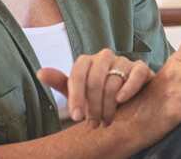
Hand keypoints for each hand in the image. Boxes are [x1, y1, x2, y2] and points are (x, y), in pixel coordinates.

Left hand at [37, 50, 153, 127]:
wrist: (126, 99)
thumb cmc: (97, 96)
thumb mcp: (77, 92)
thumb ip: (60, 83)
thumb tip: (40, 73)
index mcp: (87, 61)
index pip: (78, 74)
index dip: (76, 96)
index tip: (76, 117)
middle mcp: (104, 56)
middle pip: (95, 79)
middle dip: (93, 105)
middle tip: (93, 123)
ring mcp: (123, 61)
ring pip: (114, 79)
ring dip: (108, 104)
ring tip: (106, 120)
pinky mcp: (140, 68)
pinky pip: (136, 73)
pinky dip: (129, 87)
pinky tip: (121, 100)